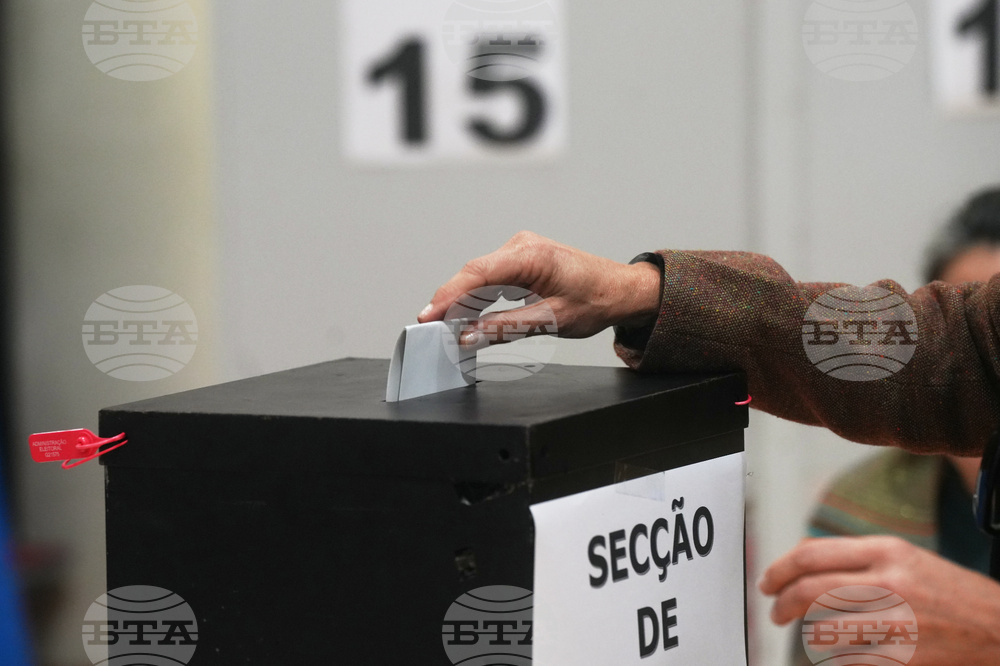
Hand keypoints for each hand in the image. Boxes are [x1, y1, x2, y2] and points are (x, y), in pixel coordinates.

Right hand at [417, 231, 660, 345]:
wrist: (622, 290)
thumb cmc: (597, 301)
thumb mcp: (551, 320)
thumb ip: (505, 328)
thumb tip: (468, 335)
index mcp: (532, 255)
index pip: (478, 273)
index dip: (448, 296)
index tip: (428, 316)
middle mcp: (522, 246)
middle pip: (474, 275)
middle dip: (451, 302)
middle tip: (432, 330)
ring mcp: (520, 250)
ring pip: (479, 277)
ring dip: (463, 302)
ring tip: (447, 327)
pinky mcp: (521, 260)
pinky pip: (491, 279)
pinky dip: (478, 298)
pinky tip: (468, 316)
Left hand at [759, 536, 999, 664]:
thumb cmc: (947, 592)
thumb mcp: (904, 558)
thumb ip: (855, 558)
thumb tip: (802, 559)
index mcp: (886, 551)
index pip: (812, 555)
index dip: (780, 569)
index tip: (768, 581)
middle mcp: (889, 582)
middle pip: (810, 590)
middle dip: (781, 602)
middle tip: (774, 611)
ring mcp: (897, 621)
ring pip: (824, 627)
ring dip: (806, 633)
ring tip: (805, 633)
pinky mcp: (903, 656)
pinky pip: (848, 658)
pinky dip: (836, 657)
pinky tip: (839, 653)